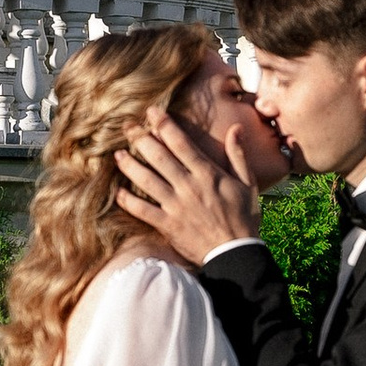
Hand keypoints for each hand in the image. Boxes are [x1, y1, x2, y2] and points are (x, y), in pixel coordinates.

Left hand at [115, 109, 258, 263]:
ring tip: (118, 154)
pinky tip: (117, 192)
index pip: (181, 143)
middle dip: (141, 138)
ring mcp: (176, 206)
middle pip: (159, 157)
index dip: (164, 125)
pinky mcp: (168, 225)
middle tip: (127, 126)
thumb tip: (235, 128)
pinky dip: (128, 201)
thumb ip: (238, 155)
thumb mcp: (248, 184)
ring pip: (147, 180)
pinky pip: (143, 210)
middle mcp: (189, 186)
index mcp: (207, 174)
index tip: (152, 112)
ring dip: (130, 165)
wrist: (235, 253)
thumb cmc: (243, 218)